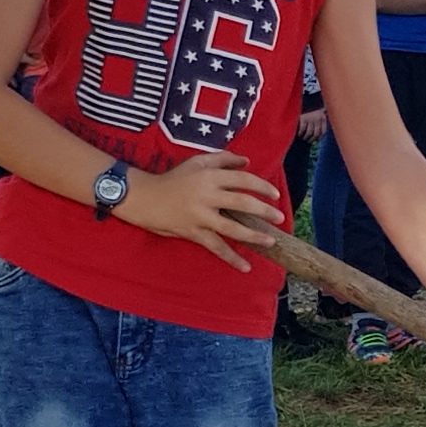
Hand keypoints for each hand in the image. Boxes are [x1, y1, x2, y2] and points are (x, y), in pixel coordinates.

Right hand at [121, 149, 285, 268]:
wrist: (145, 197)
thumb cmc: (173, 178)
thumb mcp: (196, 162)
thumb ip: (222, 159)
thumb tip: (247, 161)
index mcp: (209, 177)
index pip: (243, 180)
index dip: (262, 187)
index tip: (275, 195)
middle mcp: (207, 196)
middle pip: (242, 203)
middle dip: (264, 211)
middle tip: (280, 218)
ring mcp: (200, 216)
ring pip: (232, 228)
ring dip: (254, 236)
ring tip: (270, 241)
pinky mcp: (193, 233)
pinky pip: (216, 247)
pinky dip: (231, 258)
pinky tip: (246, 267)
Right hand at [297, 107, 325, 140]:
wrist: (304, 101)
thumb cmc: (311, 111)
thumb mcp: (317, 116)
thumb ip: (319, 125)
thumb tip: (317, 138)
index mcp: (323, 118)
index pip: (323, 132)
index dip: (319, 138)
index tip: (316, 140)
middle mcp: (318, 118)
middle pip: (316, 134)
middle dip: (312, 139)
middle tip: (308, 141)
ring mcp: (311, 118)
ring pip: (309, 133)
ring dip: (306, 138)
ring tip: (304, 138)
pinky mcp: (303, 118)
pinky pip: (302, 129)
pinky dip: (300, 133)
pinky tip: (299, 134)